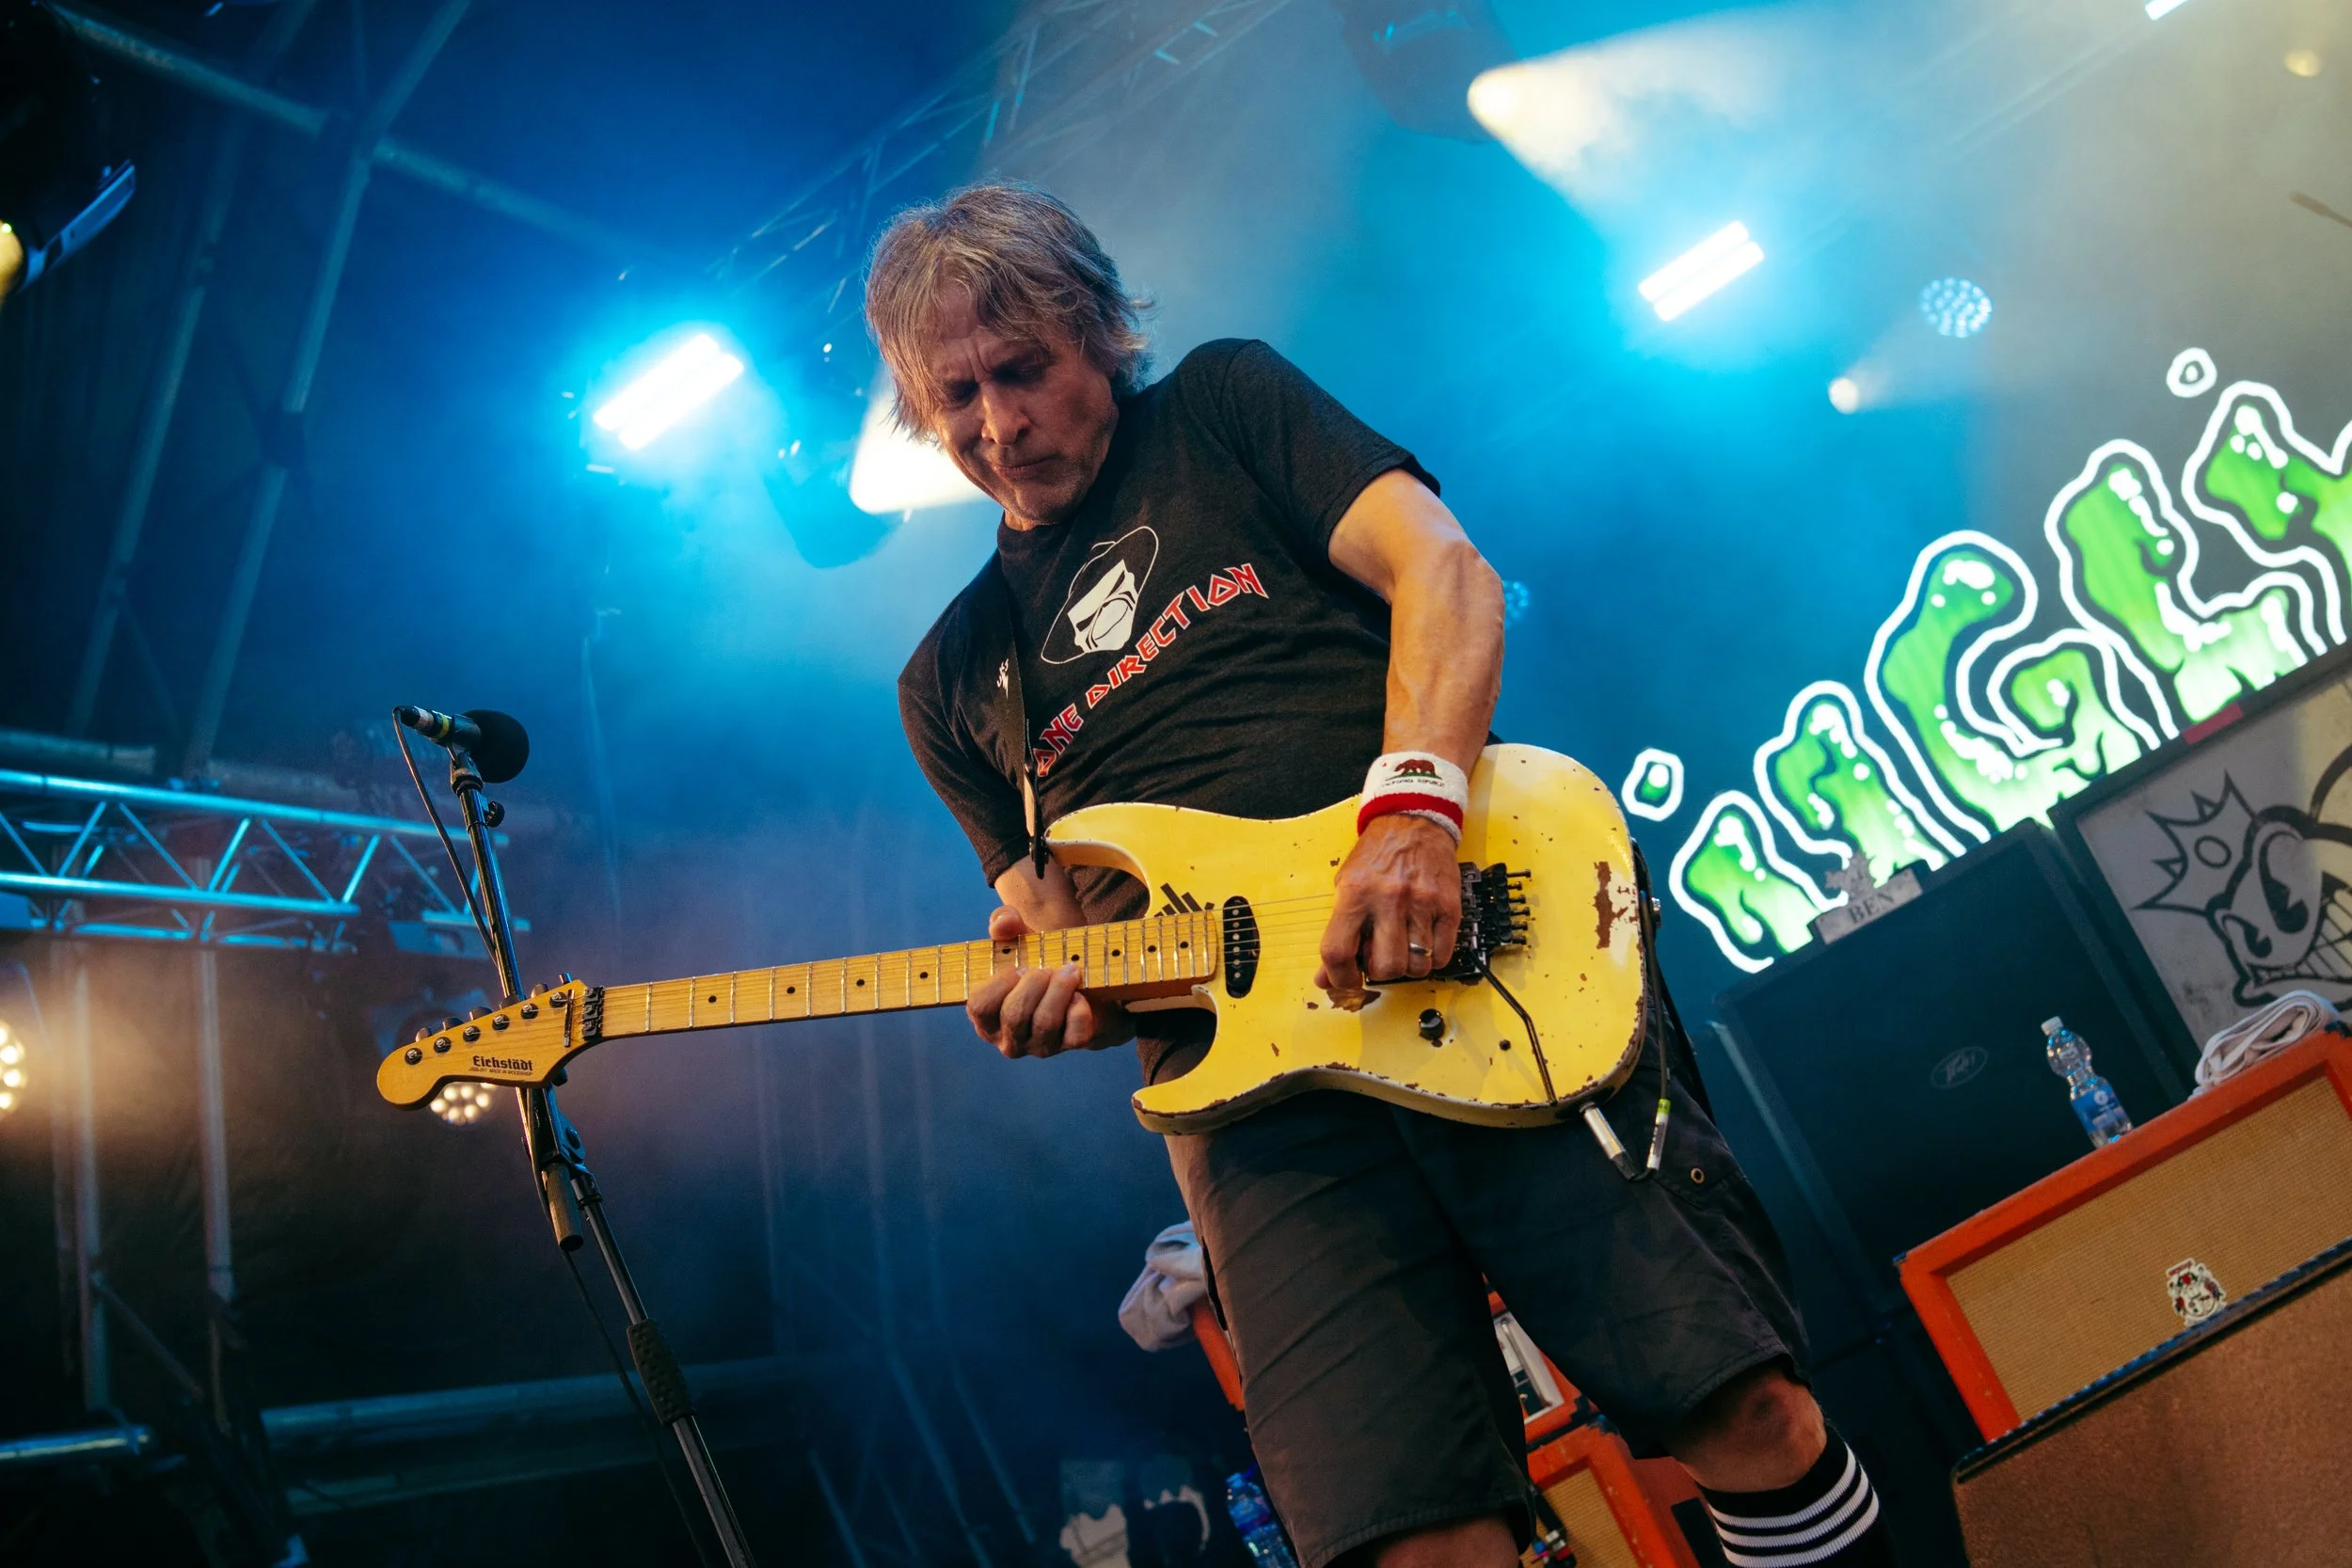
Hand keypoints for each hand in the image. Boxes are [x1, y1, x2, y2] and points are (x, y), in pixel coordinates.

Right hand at [966, 904, 1134, 1057]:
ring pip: (1045, 1023)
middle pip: (1014, 1015)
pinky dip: (1079, 1010)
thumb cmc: (1038, 961)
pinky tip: (1080, 995)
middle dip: (1034, 984)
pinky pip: (1074, 1034)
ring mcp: (1039, 1047)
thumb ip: (1003, 923)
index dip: (999, 983)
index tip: (1018, 967)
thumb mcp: (1019, 939)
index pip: (979, 1007)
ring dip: (1059, 990)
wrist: (1079, 981)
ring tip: (1069, 971)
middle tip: (1047, 968)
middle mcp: (1008, 1039)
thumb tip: (1002, 924)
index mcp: (986, 1018)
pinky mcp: (1069, 1045)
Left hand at [1316, 814, 1461, 1006]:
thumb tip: (1326, 977)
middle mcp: (1388, 898)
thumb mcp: (1345, 886)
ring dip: (1408, 967)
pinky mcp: (1448, 906)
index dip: (1339, 978)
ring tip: (1403, 948)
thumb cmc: (1376, 855)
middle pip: (1384, 967)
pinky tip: (1423, 943)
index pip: (1338, 952)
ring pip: (1417, 967)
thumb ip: (1337, 931)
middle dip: (1379, 972)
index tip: (1346, 981)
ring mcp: (1421, 903)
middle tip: (1379, 958)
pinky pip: (1441, 955)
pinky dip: (1431, 958)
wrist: (1413, 821)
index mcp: (1354, 893)